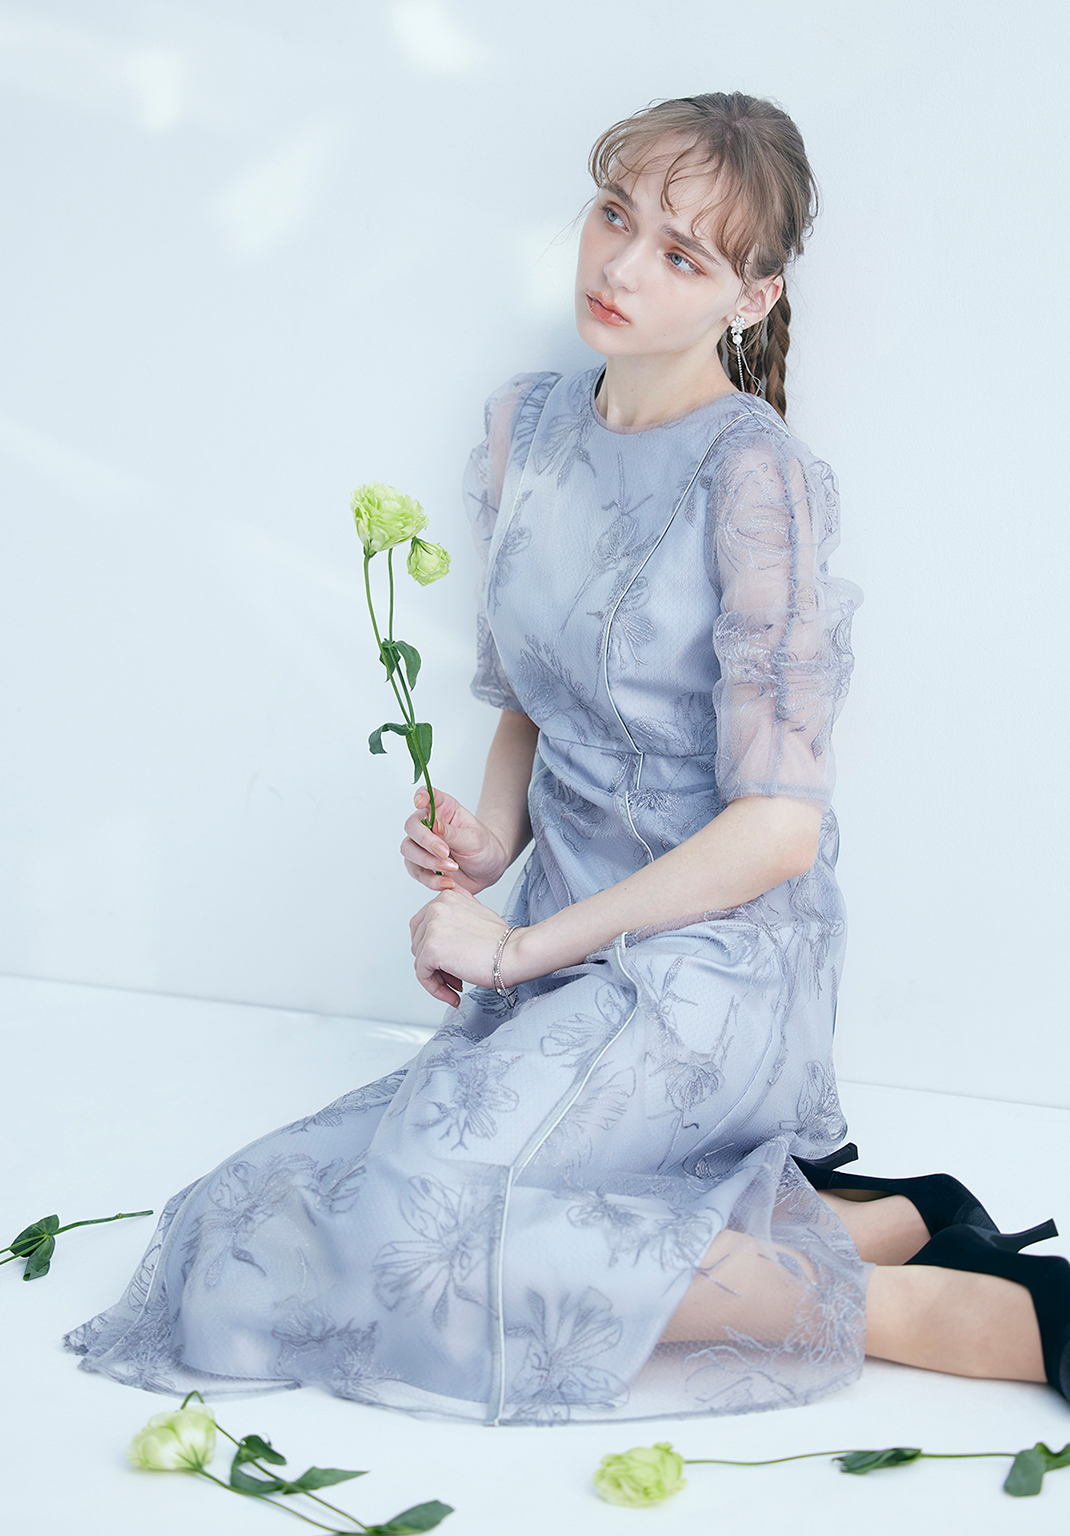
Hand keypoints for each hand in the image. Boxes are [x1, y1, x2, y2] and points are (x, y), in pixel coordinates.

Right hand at [401, 787, 508, 894]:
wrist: (487, 870)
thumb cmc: (483, 847)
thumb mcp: (474, 838)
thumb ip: (453, 833)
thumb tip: (435, 826)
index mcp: (443, 809)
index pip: (426, 795)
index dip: (420, 796)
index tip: (420, 803)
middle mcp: (428, 825)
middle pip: (411, 826)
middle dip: (426, 841)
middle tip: (445, 852)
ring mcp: (422, 846)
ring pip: (408, 849)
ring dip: (428, 861)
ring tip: (452, 868)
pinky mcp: (420, 865)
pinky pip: (416, 871)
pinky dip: (430, 879)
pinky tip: (447, 882)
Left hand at [409, 888, 521, 1007]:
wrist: (515, 952)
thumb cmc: (503, 940)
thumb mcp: (474, 914)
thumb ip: (453, 918)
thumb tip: (438, 939)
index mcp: (446, 896)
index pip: (422, 925)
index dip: (432, 947)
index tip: (446, 961)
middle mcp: (436, 907)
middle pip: (418, 943)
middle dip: (434, 964)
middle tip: (453, 976)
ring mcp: (433, 927)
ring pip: (420, 961)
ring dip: (437, 978)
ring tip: (456, 985)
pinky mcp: (432, 949)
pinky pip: (423, 975)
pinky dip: (435, 989)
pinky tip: (453, 994)